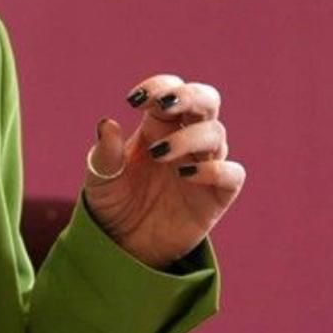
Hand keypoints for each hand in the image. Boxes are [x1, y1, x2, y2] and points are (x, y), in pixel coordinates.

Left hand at [83, 74, 245, 267]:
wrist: (125, 246)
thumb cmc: (113, 203)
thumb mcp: (100, 179)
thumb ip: (104, 154)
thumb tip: (107, 123)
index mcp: (156, 125)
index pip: (169, 91)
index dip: (158, 87)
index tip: (134, 100)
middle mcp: (185, 139)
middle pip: (206, 100)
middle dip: (190, 95)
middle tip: (165, 104)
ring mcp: (204, 164)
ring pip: (217, 133)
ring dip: (189, 137)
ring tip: (159, 153)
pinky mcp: (217, 195)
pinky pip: (232, 173)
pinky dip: (214, 170)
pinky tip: (186, 176)